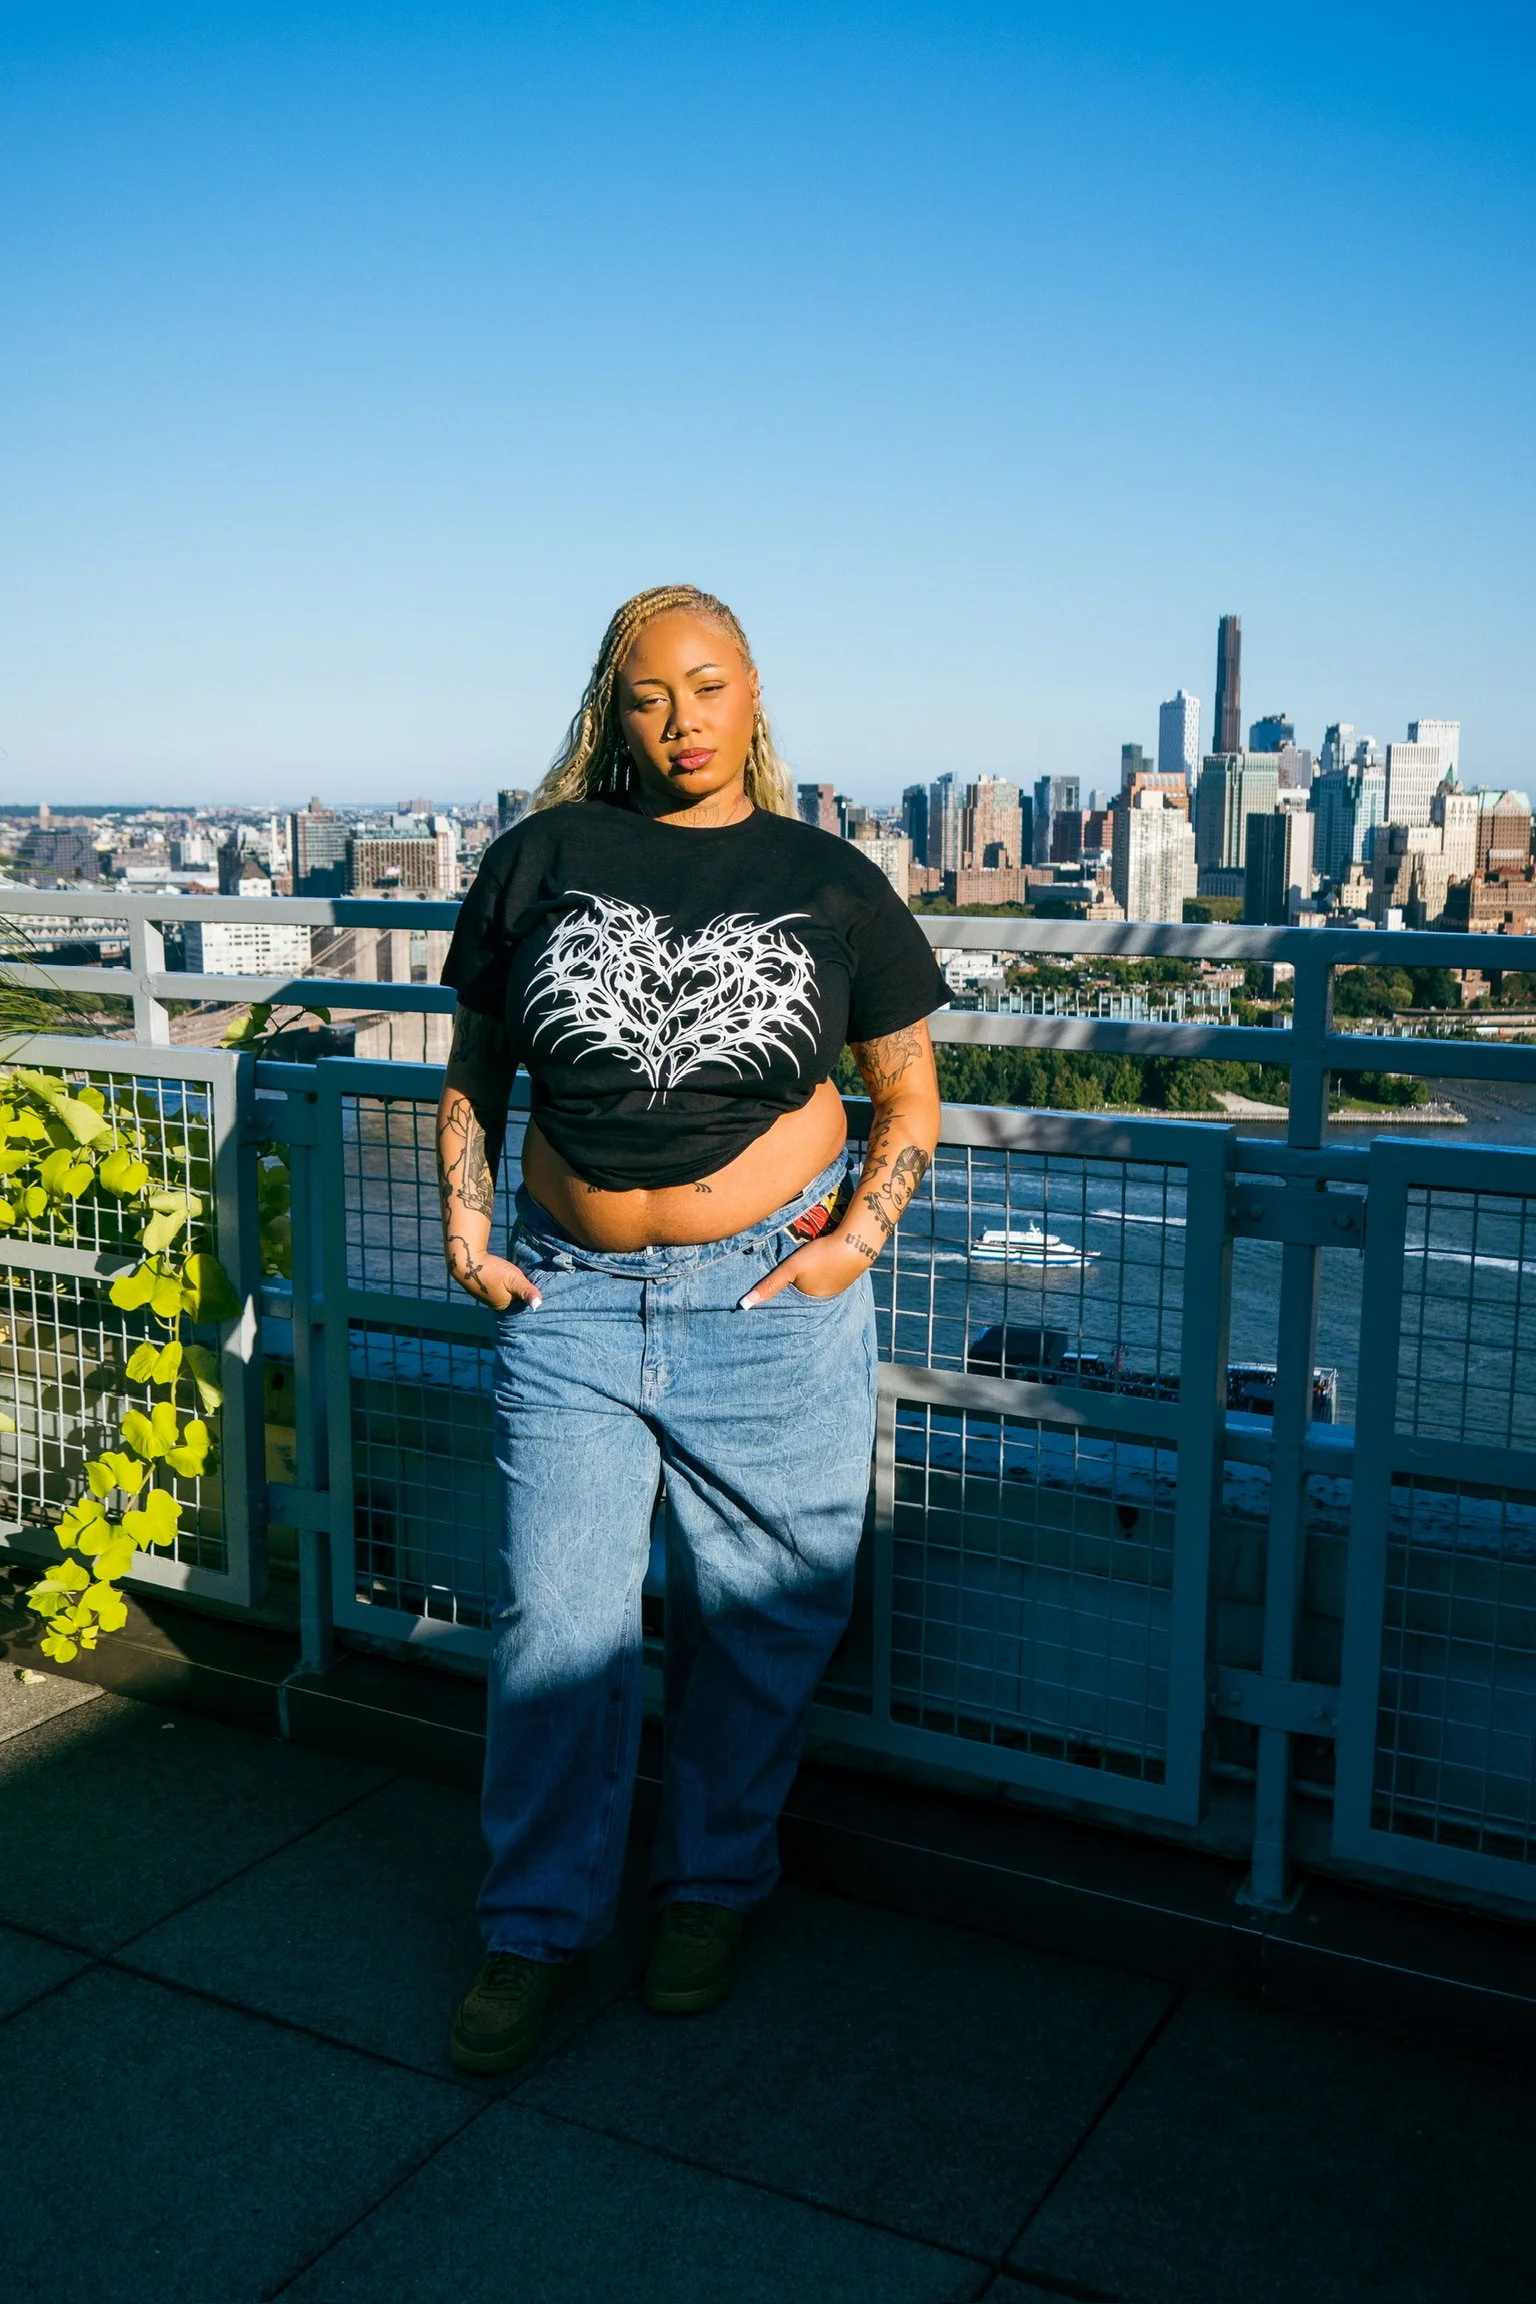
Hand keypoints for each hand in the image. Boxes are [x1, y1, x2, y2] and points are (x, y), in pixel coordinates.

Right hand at [446, 1246, 541, 1311]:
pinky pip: (502, 1290)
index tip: (543, 1288)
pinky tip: (510, 1279)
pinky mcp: (486, 1290)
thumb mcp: (513, 1279)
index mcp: (506, 1307)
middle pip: (517, 1301)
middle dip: (525, 1294)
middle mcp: (498, 1306)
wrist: (466, 1262)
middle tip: (536, 1281)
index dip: (532, 1297)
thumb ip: (526, 1291)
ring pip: (509, 1295)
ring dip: (516, 1289)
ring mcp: (491, 1298)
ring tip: (526, 1279)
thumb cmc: (491, 1270)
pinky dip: (507, 1286)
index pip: (525, 1305)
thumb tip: (538, 1306)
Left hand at [740, 1235, 872, 1306]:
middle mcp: (825, 1298)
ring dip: (812, 1276)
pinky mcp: (847, 1273)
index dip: (783, 1294)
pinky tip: (822, 1261)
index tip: (775, 1288)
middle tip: (793, 1272)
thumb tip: (744, 1305)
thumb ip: (769, 1285)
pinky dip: (824, 1269)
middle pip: (804, 1292)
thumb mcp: (791, 1268)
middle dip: (797, 1286)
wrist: (857, 1242)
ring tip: (807, 1266)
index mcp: (810, 1300)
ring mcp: (838, 1286)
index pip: (790, 1301)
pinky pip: (829, 1274)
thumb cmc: (821, 1256)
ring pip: (818, 1282)